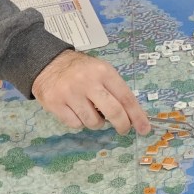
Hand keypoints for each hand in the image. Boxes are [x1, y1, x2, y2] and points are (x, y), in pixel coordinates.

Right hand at [32, 50, 150, 135]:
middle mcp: (88, 82)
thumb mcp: (101, 71)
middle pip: (113, 112)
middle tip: (123, 129)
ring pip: (93, 122)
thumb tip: (132, 116)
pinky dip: (79, 122)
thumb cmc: (80, 70)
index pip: (126, 97)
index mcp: (103, 72)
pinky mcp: (55, 104)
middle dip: (122, 125)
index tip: (144, 128)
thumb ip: (115, 90)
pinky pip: (76, 125)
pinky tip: (76, 111)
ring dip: (96, 123)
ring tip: (91, 112)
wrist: (48, 63)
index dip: (137, 116)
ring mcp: (70, 93)